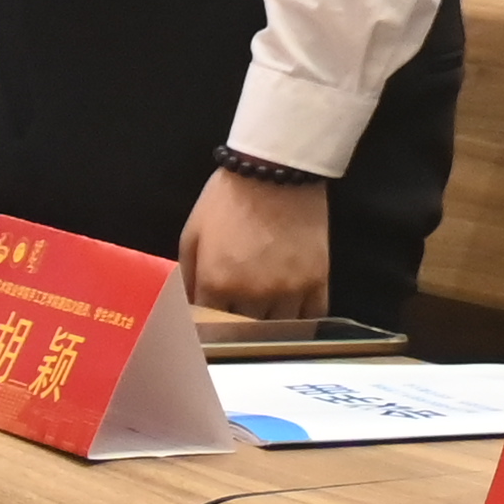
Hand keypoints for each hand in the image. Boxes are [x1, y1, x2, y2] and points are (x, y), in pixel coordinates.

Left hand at [176, 167, 330, 319]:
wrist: (275, 169)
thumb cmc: (227, 198)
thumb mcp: (193, 234)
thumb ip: (187, 277)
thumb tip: (186, 310)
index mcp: (217, 283)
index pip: (208, 330)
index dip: (207, 333)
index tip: (208, 333)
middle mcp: (252, 295)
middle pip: (243, 335)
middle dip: (236, 334)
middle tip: (235, 330)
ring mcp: (288, 290)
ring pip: (277, 331)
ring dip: (268, 329)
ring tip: (264, 324)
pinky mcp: (317, 280)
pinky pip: (311, 318)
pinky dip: (302, 325)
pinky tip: (294, 320)